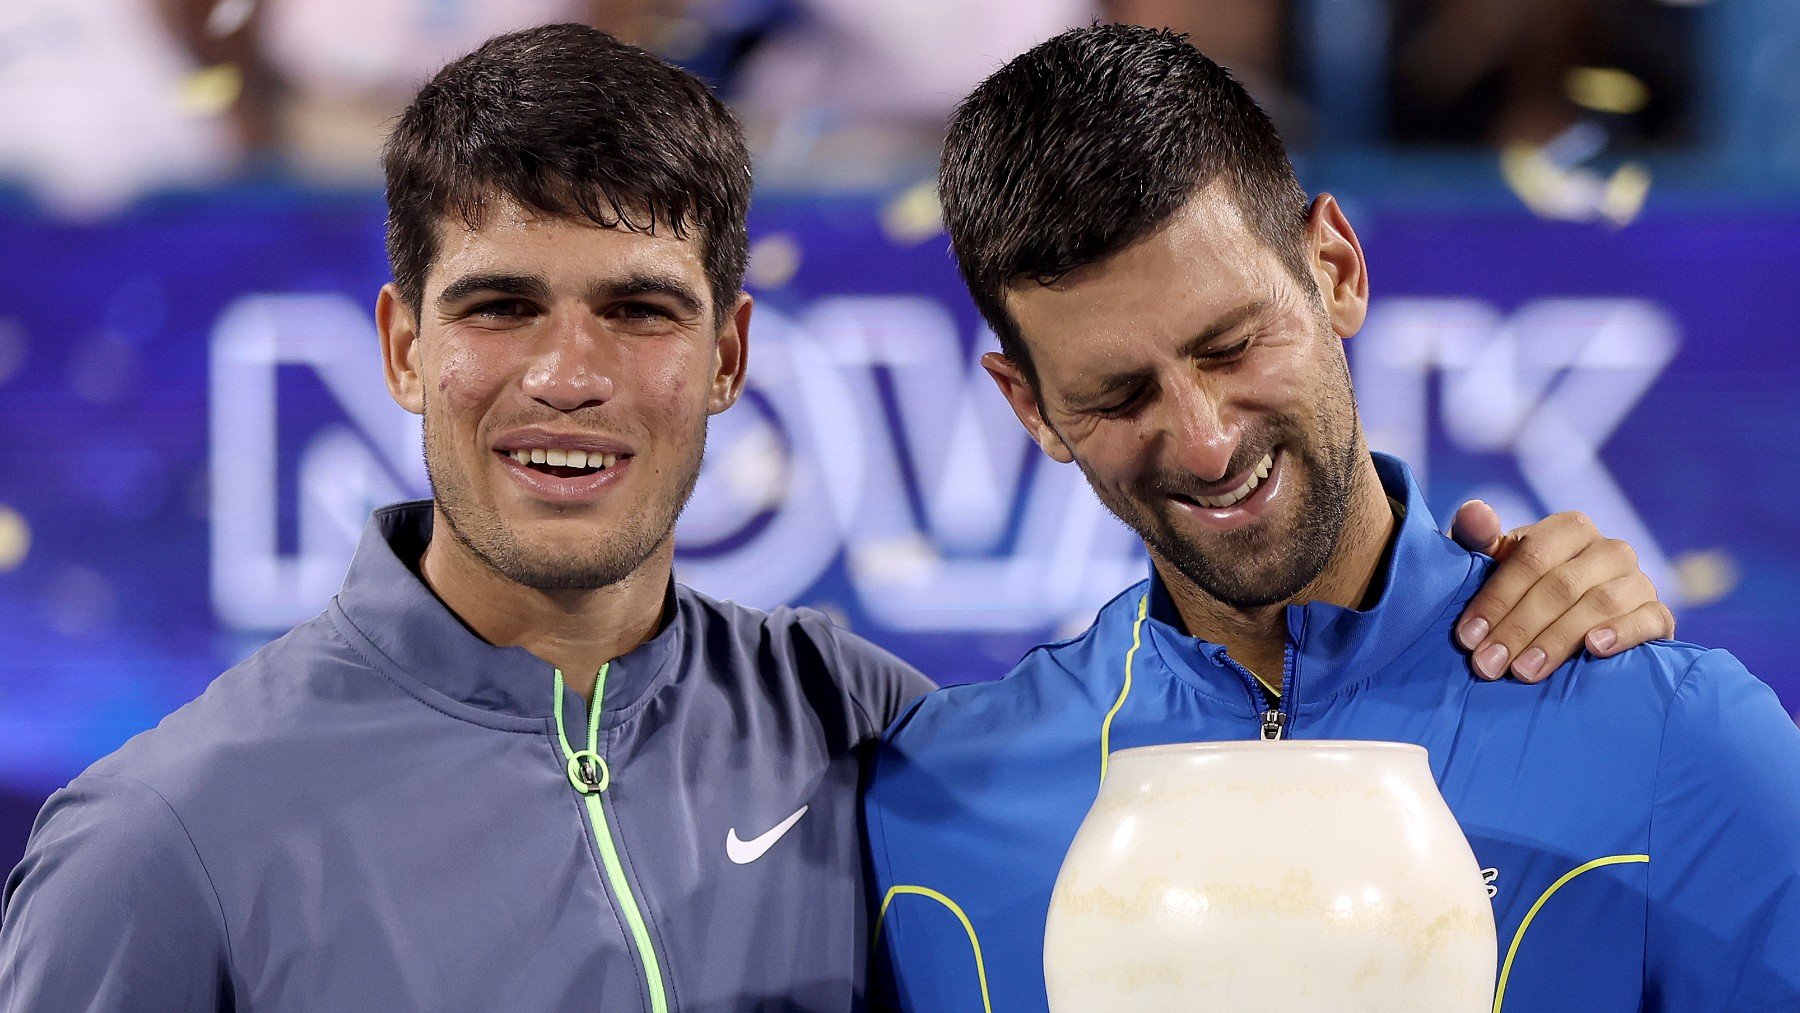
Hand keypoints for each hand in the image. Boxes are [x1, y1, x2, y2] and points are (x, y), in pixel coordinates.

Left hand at [1449, 501, 1674, 682]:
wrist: (1561, 625)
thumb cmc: (1517, 589)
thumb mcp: (1490, 563)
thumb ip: (1477, 537)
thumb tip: (1476, 512)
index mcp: (1569, 528)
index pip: (1532, 558)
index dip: (1497, 597)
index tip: (1467, 637)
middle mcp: (1609, 549)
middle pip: (1561, 585)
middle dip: (1518, 628)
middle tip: (1487, 664)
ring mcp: (1638, 581)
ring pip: (1600, 604)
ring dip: (1557, 639)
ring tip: (1523, 671)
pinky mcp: (1658, 614)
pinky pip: (1649, 620)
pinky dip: (1622, 633)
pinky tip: (1594, 648)